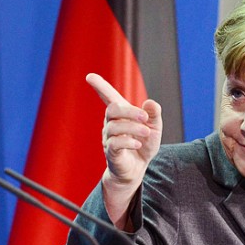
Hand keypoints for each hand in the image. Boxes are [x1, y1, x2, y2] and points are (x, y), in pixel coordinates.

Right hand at [86, 73, 161, 221]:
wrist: (137, 169)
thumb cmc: (143, 145)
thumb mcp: (154, 128)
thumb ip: (154, 115)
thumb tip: (150, 103)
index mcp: (120, 114)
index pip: (108, 97)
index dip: (99, 86)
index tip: (89, 76)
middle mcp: (110, 124)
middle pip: (112, 109)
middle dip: (129, 111)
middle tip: (144, 118)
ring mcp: (108, 138)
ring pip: (115, 127)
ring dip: (133, 128)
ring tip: (147, 133)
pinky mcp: (111, 152)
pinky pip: (115, 143)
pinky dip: (128, 141)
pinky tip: (137, 145)